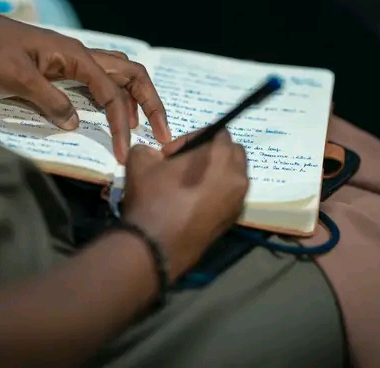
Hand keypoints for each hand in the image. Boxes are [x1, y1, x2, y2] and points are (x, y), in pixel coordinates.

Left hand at [0, 12, 170, 162]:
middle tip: (162, 133)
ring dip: (136, 99)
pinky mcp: (63, 66)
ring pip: (119, 75)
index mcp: (75, 56)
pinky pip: (100, 80)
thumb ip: (48, 100)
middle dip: (151, 103)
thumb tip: (75, 123)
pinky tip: (114, 114)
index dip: (121, 123)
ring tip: (143, 127)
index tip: (121, 152)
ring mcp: (73, 59)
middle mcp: (81, 55)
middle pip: (132, 75)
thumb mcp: (16, 77)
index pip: (111, 92)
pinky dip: (115, 97)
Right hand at [123, 129, 248, 280]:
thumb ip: (151, 148)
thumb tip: (157, 157)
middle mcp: (238, 177)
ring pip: (232, 177)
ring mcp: (238, 202)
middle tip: (183, 166)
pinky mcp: (232, 221)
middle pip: (232, 153)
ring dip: (215, 174)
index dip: (194, 138)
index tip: (173, 154)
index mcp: (222, 157)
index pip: (218, 133)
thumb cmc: (152, 199)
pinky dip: (216, 195)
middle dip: (211, 154)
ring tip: (186, 186)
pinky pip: (228, 198)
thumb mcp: (140, 160)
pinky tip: (191, 205)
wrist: (155, 247)